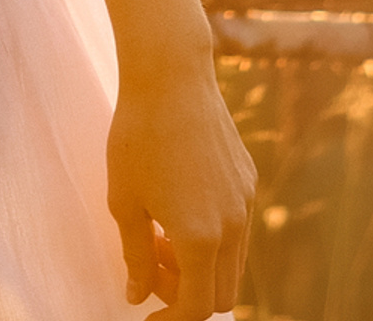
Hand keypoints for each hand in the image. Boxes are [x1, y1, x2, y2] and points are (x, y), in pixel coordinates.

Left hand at [105, 46, 255, 316]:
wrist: (170, 76)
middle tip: (149, 263)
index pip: (197, 308)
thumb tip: (137, 295)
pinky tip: (176, 201)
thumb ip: (134, 255)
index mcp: (202, 239)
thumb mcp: (123, 199)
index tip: (146, 312)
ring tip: (158, 230)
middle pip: (221, 294)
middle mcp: (234, 228)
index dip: (172, 319)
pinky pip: (236, 228)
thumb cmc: (136, 135)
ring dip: (198, 264)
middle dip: (185, 292)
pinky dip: (211, 236)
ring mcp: (246, 204)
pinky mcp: (248, 181)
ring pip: (232, 264)